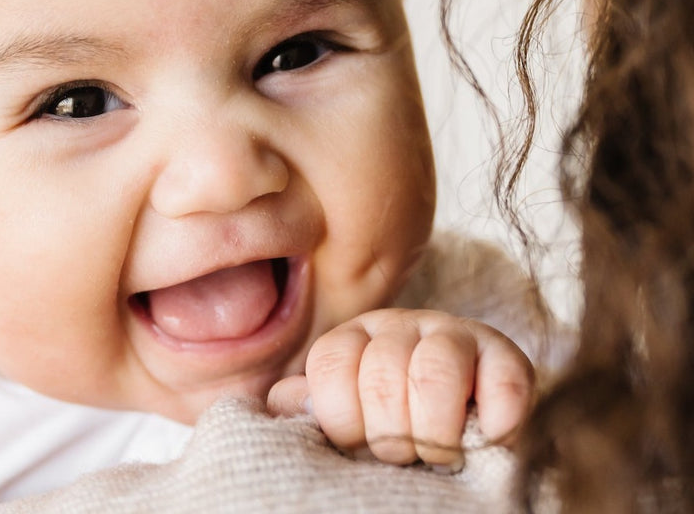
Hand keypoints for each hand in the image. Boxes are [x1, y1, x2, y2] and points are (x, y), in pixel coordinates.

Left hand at [267, 308, 533, 469]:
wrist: (466, 424)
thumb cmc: (392, 424)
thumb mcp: (347, 413)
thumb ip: (313, 406)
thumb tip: (277, 402)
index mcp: (355, 337)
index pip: (331, 363)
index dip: (342, 419)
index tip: (357, 444)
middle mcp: (401, 325)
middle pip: (382, 374)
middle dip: (390, 435)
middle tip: (404, 456)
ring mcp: (454, 335)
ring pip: (436, 373)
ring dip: (435, 431)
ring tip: (439, 454)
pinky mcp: (505, 357)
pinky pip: (503, 379)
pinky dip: (496, 418)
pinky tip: (486, 437)